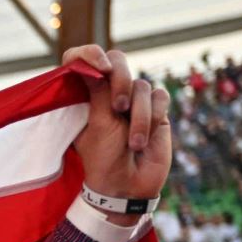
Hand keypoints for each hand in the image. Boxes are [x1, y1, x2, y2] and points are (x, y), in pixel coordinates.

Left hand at [61, 46, 172, 204]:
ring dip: (138, 116)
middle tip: (118, 107)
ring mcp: (133, 100)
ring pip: (142, 85)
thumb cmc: (104, 158)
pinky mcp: (155, 109)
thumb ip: (98, 91)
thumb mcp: (97, 124)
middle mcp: (107, 93)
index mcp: (84, 96)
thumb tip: (91, 61)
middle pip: (117, 61)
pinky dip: (153, 118)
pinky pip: (160, 97)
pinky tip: (145, 140)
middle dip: (121, 81)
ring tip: (132, 143)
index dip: (88, 55)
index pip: (81, 60)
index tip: (99, 67)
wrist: (128, 186)